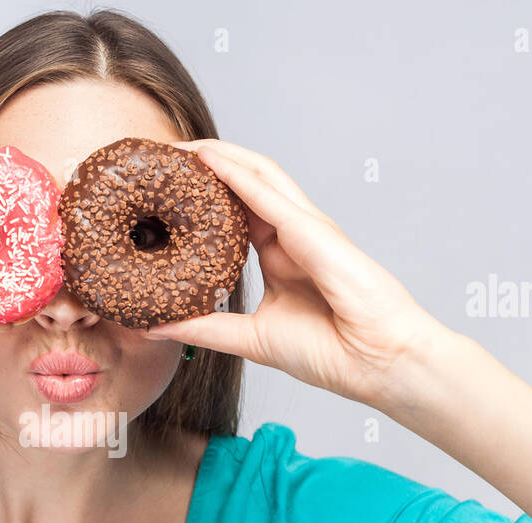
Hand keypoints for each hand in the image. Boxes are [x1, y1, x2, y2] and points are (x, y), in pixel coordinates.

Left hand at [144, 139, 449, 406]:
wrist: (377, 366)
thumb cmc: (331, 353)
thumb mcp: (251, 338)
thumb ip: (206, 328)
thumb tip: (154, 325)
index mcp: (281, 254)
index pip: (236, 209)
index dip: (202, 193)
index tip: (162, 188)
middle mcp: (294, 234)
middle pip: (246, 181)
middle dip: (205, 163)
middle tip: (161, 157)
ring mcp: (308, 228)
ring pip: (258, 174)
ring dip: (218, 156)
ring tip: (178, 146)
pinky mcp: (315, 232)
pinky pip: (270, 195)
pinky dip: (237, 174)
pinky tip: (208, 160)